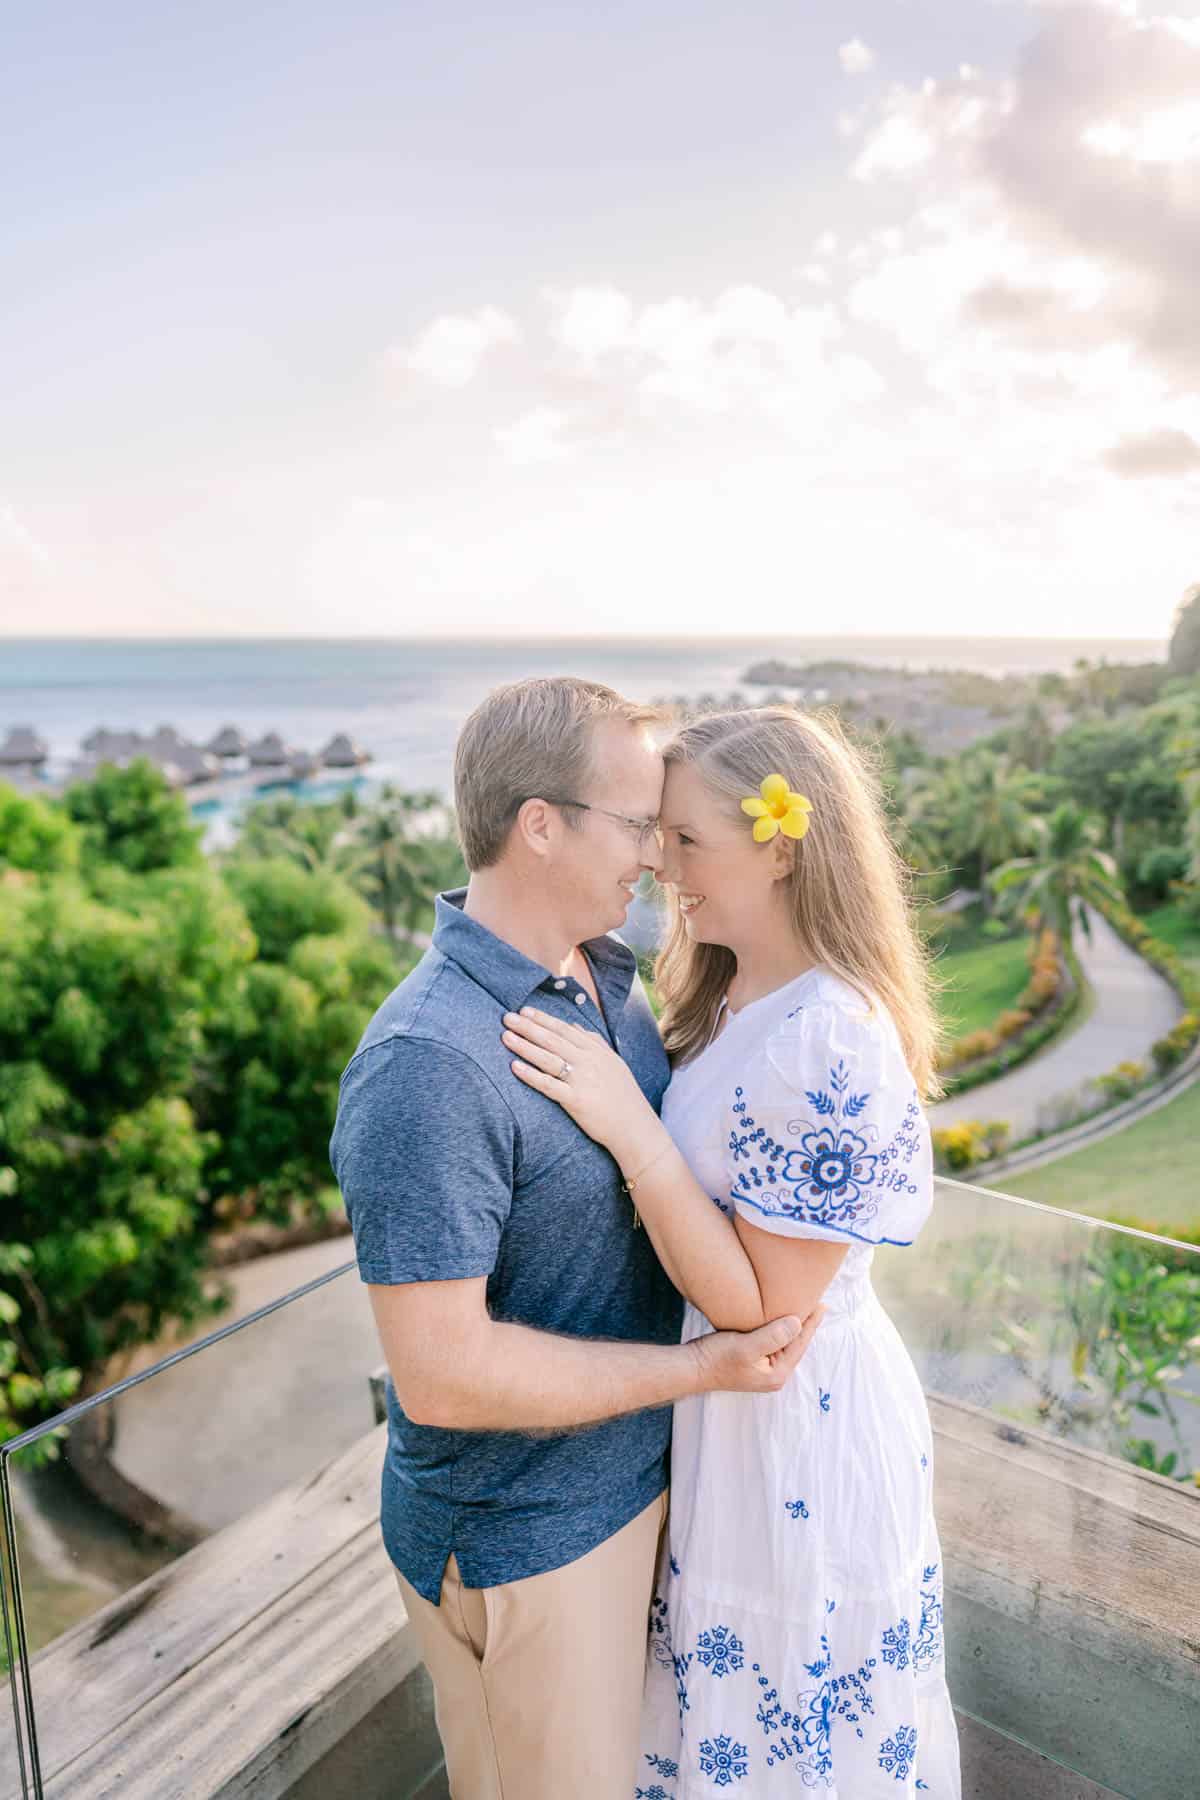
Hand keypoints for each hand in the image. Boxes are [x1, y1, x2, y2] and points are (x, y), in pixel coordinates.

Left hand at [502, 1007, 660, 1158]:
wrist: (634, 1127)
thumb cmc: (624, 1096)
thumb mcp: (614, 1063)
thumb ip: (595, 1042)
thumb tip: (577, 1027)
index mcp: (596, 1051)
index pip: (565, 1029)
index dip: (543, 1019)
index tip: (525, 1010)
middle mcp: (588, 1061)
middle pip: (553, 1040)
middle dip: (528, 1027)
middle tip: (507, 1017)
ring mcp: (582, 1080)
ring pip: (548, 1058)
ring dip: (525, 1046)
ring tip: (505, 1036)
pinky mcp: (576, 1101)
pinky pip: (549, 1085)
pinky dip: (531, 1075)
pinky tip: (514, 1067)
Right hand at [688, 1308, 823, 1394]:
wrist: (692, 1367)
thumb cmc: (716, 1358)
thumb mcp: (746, 1347)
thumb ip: (773, 1336)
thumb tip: (797, 1322)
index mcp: (777, 1373)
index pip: (800, 1343)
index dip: (811, 1322)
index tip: (822, 1304)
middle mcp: (774, 1373)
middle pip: (795, 1344)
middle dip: (804, 1324)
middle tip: (816, 1302)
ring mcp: (763, 1368)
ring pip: (784, 1342)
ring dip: (791, 1325)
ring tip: (802, 1307)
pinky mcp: (754, 1360)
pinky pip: (773, 1341)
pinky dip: (778, 1328)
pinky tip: (779, 1316)